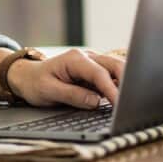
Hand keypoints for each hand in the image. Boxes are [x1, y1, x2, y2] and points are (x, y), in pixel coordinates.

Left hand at [8, 49, 124, 108]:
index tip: (120, 104)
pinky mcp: (95, 71)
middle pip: (115, 65)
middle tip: (134, 101)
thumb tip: (96, 101)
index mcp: (75, 59)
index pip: (100, 74)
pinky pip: (112, 76)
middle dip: (127, 81)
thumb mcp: (49, 91)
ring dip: (126, 82)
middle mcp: (87, 57)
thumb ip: (73, 95)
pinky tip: (125, 97)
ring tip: (133, 100)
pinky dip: (120, 84)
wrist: (27, 77)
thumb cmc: (36, 83)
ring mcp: (93, 63)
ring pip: (117, 68)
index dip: (112, 89)